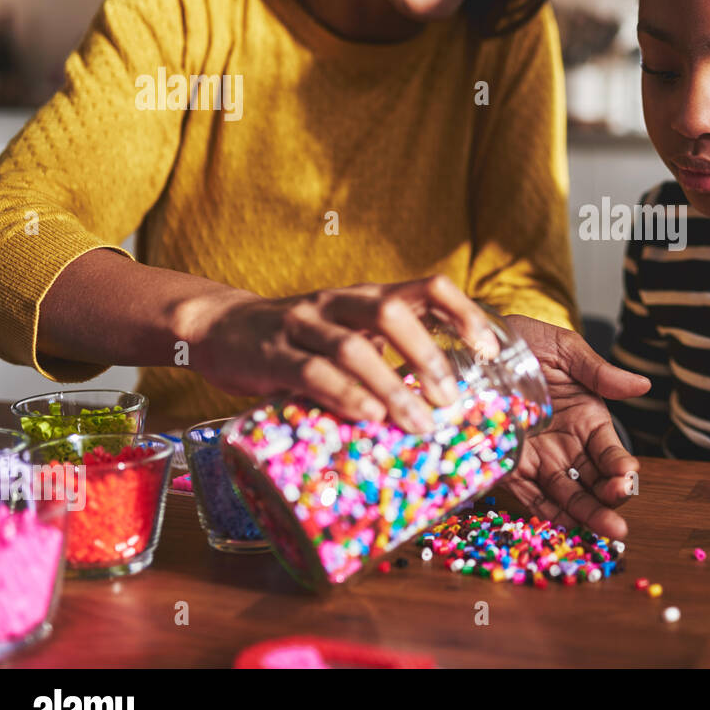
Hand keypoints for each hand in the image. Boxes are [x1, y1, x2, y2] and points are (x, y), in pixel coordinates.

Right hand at [183, 276, 500, 433]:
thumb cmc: (303, 341)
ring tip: (418, 423)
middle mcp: (339, 302)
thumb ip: (391, 352)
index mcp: (368, 295)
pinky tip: (369, 417)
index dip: (463, 313)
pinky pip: (312, 373)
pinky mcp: (271, 356)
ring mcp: (303, 325)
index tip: (488, 350)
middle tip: (451, 400)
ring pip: (353, 348)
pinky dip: (345, 396)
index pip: (428, 286)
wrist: (220, 330)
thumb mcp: (352, 333)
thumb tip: (448, 397)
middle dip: (427, 356)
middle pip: (391, 313)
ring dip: (391, 387)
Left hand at [498, 315, 650, 538]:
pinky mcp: (509, 466)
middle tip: (618, 523)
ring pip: (567, 494)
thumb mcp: (564, 350)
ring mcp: (539, 457)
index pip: (611, 451)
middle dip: (607, 502)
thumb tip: (643, 385)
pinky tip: (563, 527)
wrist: (473, 342)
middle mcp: (567, 443)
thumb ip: (599, 373)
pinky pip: (530, 495)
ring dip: (585, 515)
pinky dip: (547, 513)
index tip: (626, 477)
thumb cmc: (524, 340)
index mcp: (588, 417)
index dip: (621, 467)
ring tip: (601, 532)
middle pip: (594, 480)